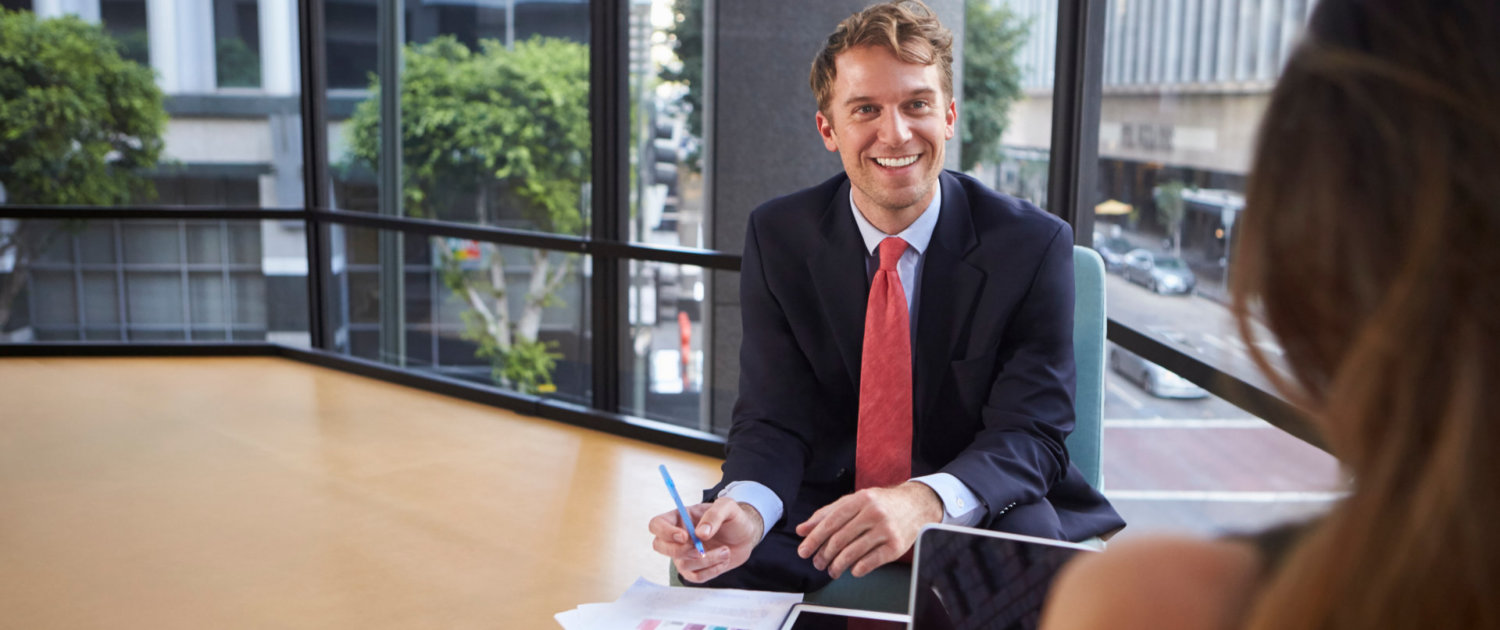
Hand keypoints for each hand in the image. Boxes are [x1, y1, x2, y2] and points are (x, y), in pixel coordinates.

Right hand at [648, 497, 764, 582]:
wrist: (746, 535)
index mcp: (680, 518)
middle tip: (701, 549)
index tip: (685, 536)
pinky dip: (712, 570)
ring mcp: (685, 555)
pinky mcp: (696, 570)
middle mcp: (678, 537)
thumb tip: (700, 534)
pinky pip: (695, 577)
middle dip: (679, 551)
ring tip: (726, 551)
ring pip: (682, 565)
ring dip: (706, 560)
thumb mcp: (728, 507)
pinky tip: (724, 560)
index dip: (665, 532)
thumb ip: (714, 515)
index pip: (656, 524)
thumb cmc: (733, 518)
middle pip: (659, 546)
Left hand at [794, 482, 942, 578]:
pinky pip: (871, 562)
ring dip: (838, 565)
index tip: (803, 551)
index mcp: (861, 499)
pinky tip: (852, 570)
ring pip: (854, 552)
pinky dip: (858, 569)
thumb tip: (802, 530)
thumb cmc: (880, 504)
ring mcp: (886, 529)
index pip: (831, 521)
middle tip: (817, 563)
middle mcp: (874, 512)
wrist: (916, 505)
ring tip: (832, 570)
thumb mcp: (854, 502)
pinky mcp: (896, 546)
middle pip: (840, 538)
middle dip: (824, 554)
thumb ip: (827, 514)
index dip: (814, 538)